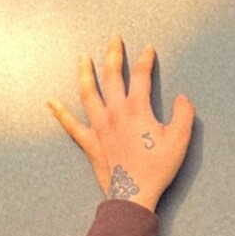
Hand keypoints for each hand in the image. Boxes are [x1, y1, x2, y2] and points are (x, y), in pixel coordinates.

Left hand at [45, 33, 194, 210]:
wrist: (134, 195)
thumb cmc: (157, 169)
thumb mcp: (180, 140)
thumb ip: (184, 114)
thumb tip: (182, 98)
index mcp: (137, 109)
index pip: (141, 75)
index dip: (145, 60)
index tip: (148, 50)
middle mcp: (115, 112)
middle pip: (111, 76)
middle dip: (113, 55)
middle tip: (114, 40)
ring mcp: (99, 127)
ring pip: (88, 93)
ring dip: (85, 73)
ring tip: (83, 59)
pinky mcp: (90, 143)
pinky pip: (71, 125)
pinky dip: (60, 112)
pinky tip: (50, 102)